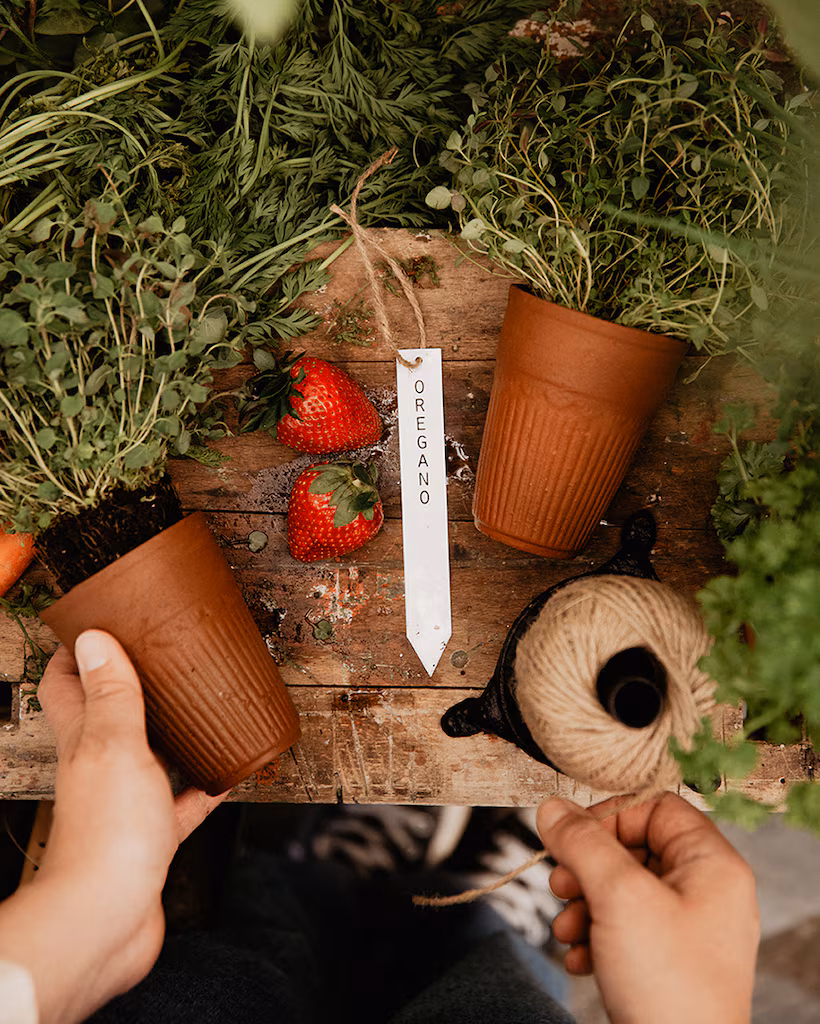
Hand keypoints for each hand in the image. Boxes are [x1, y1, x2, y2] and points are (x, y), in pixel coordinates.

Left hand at [0, 630, 226, 1023]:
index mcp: (83, 740)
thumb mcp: (115, 747)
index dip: (77, 652)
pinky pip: (184, 802)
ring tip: (205, 705)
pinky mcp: (152, 836)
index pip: (66, 685)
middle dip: (132, 685)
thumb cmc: (106, 836)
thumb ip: (112, 696)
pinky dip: (206, 786)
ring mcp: (126, 802)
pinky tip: (232, 773)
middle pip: (109, 715)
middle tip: (166, 656)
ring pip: (151, 755)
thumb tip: (94, 637)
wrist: (106, 921)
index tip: (103, 621)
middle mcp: (100, 767)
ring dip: (174, 732)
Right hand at [536, 793, 758, 1023]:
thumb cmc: (669, 986)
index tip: (573, 838)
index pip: (657, 807)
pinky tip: (580, 958)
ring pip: (622, 890)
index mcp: (713, 865)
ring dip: (584, 904)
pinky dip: (595, 936)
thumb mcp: (619, 897)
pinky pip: (624, 928)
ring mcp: (687, 930)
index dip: (610, 815)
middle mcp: (706, 893)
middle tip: (562, 885)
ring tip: (567, 928)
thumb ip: (583, 843)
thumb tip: (552, 808)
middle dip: (588, 867)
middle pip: (633, 848)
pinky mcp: (668, 964)